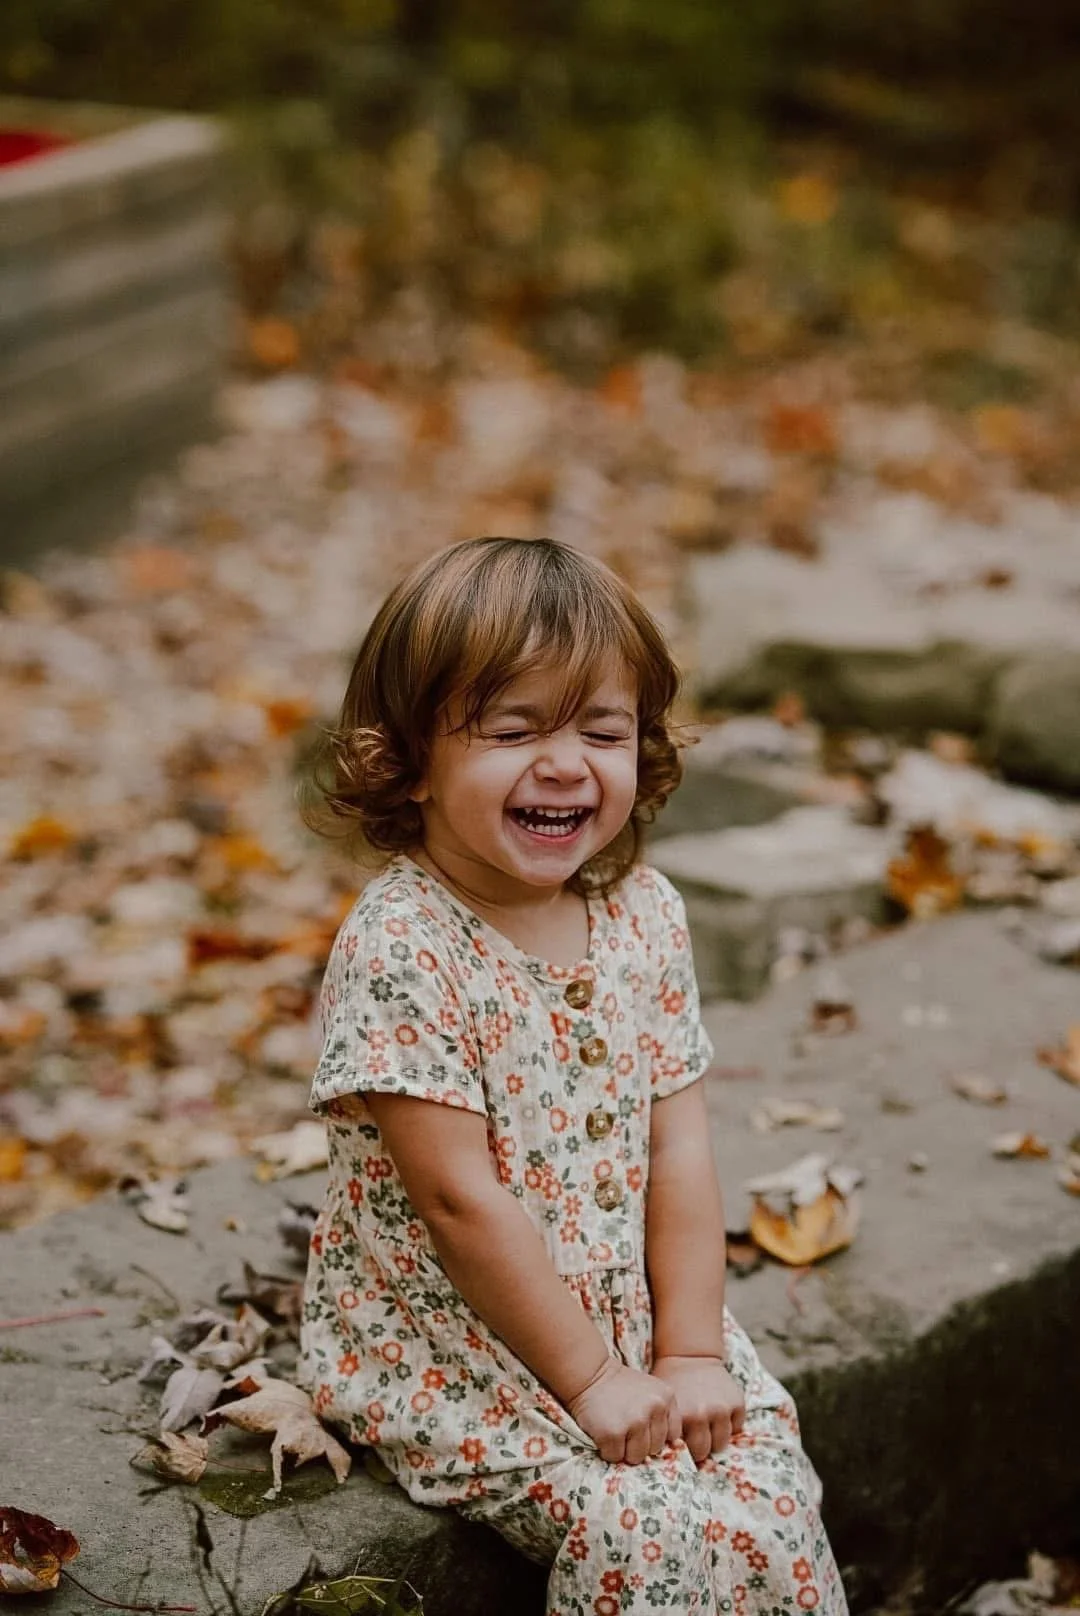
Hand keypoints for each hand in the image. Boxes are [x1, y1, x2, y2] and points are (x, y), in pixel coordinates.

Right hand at [566, 1356, 680, 1464]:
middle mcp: (655, 1409)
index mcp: (667, 1398)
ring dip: (623, 1450)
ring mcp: (635, 1421)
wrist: (590, 1374)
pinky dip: (607, 1450)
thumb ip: (663, 1416)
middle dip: (639, 1444)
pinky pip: (615, 1457)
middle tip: (624, 1426)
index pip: (673, 1435)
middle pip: (654, 1449)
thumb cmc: (620, 1387)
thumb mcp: (649, 1393)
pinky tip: (603, 1432)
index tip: (642, 1426)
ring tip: (614, 1429)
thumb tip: (675, 1449)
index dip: (655, 1435)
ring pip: (636, 1457)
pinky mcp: (613, 1433)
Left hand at [651, 1355, 744, 1464]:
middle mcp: (703, 1414)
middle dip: (698, 1448)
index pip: (684, 1452)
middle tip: (693, 1438)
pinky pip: (736, 1428)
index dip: (681, 1450)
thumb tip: (666, 1458)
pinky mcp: (738, 1403)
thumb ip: (666, 1430)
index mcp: (682, 1415)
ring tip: (705, 1428)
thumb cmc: (671, 1384)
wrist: (690, 1357)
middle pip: (704, 1452)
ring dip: (714, 1439)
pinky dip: (729, 1425)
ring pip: (721, 1444)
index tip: (679, 1444)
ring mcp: (722, 1409)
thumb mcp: (664, 1405)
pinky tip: (718, 1414)